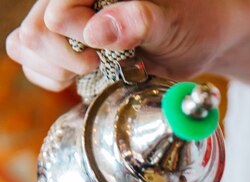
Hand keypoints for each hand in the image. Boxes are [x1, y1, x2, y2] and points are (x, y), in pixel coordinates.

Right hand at [6, 0, 249, 91]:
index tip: (96, 58)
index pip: (53, 12)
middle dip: (60, 58)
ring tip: (87, 70)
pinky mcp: (67, 45)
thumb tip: (93, 30)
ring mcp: (68, 21)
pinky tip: (76, 78)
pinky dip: (49, 77)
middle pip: (33, 31)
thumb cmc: (192, 24)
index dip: (69, 42)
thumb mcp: (172, 23)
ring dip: (52, 69)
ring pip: (26, 46)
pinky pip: (35, 62)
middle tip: (94, 66)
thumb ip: (137, 22)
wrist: (200, 39)